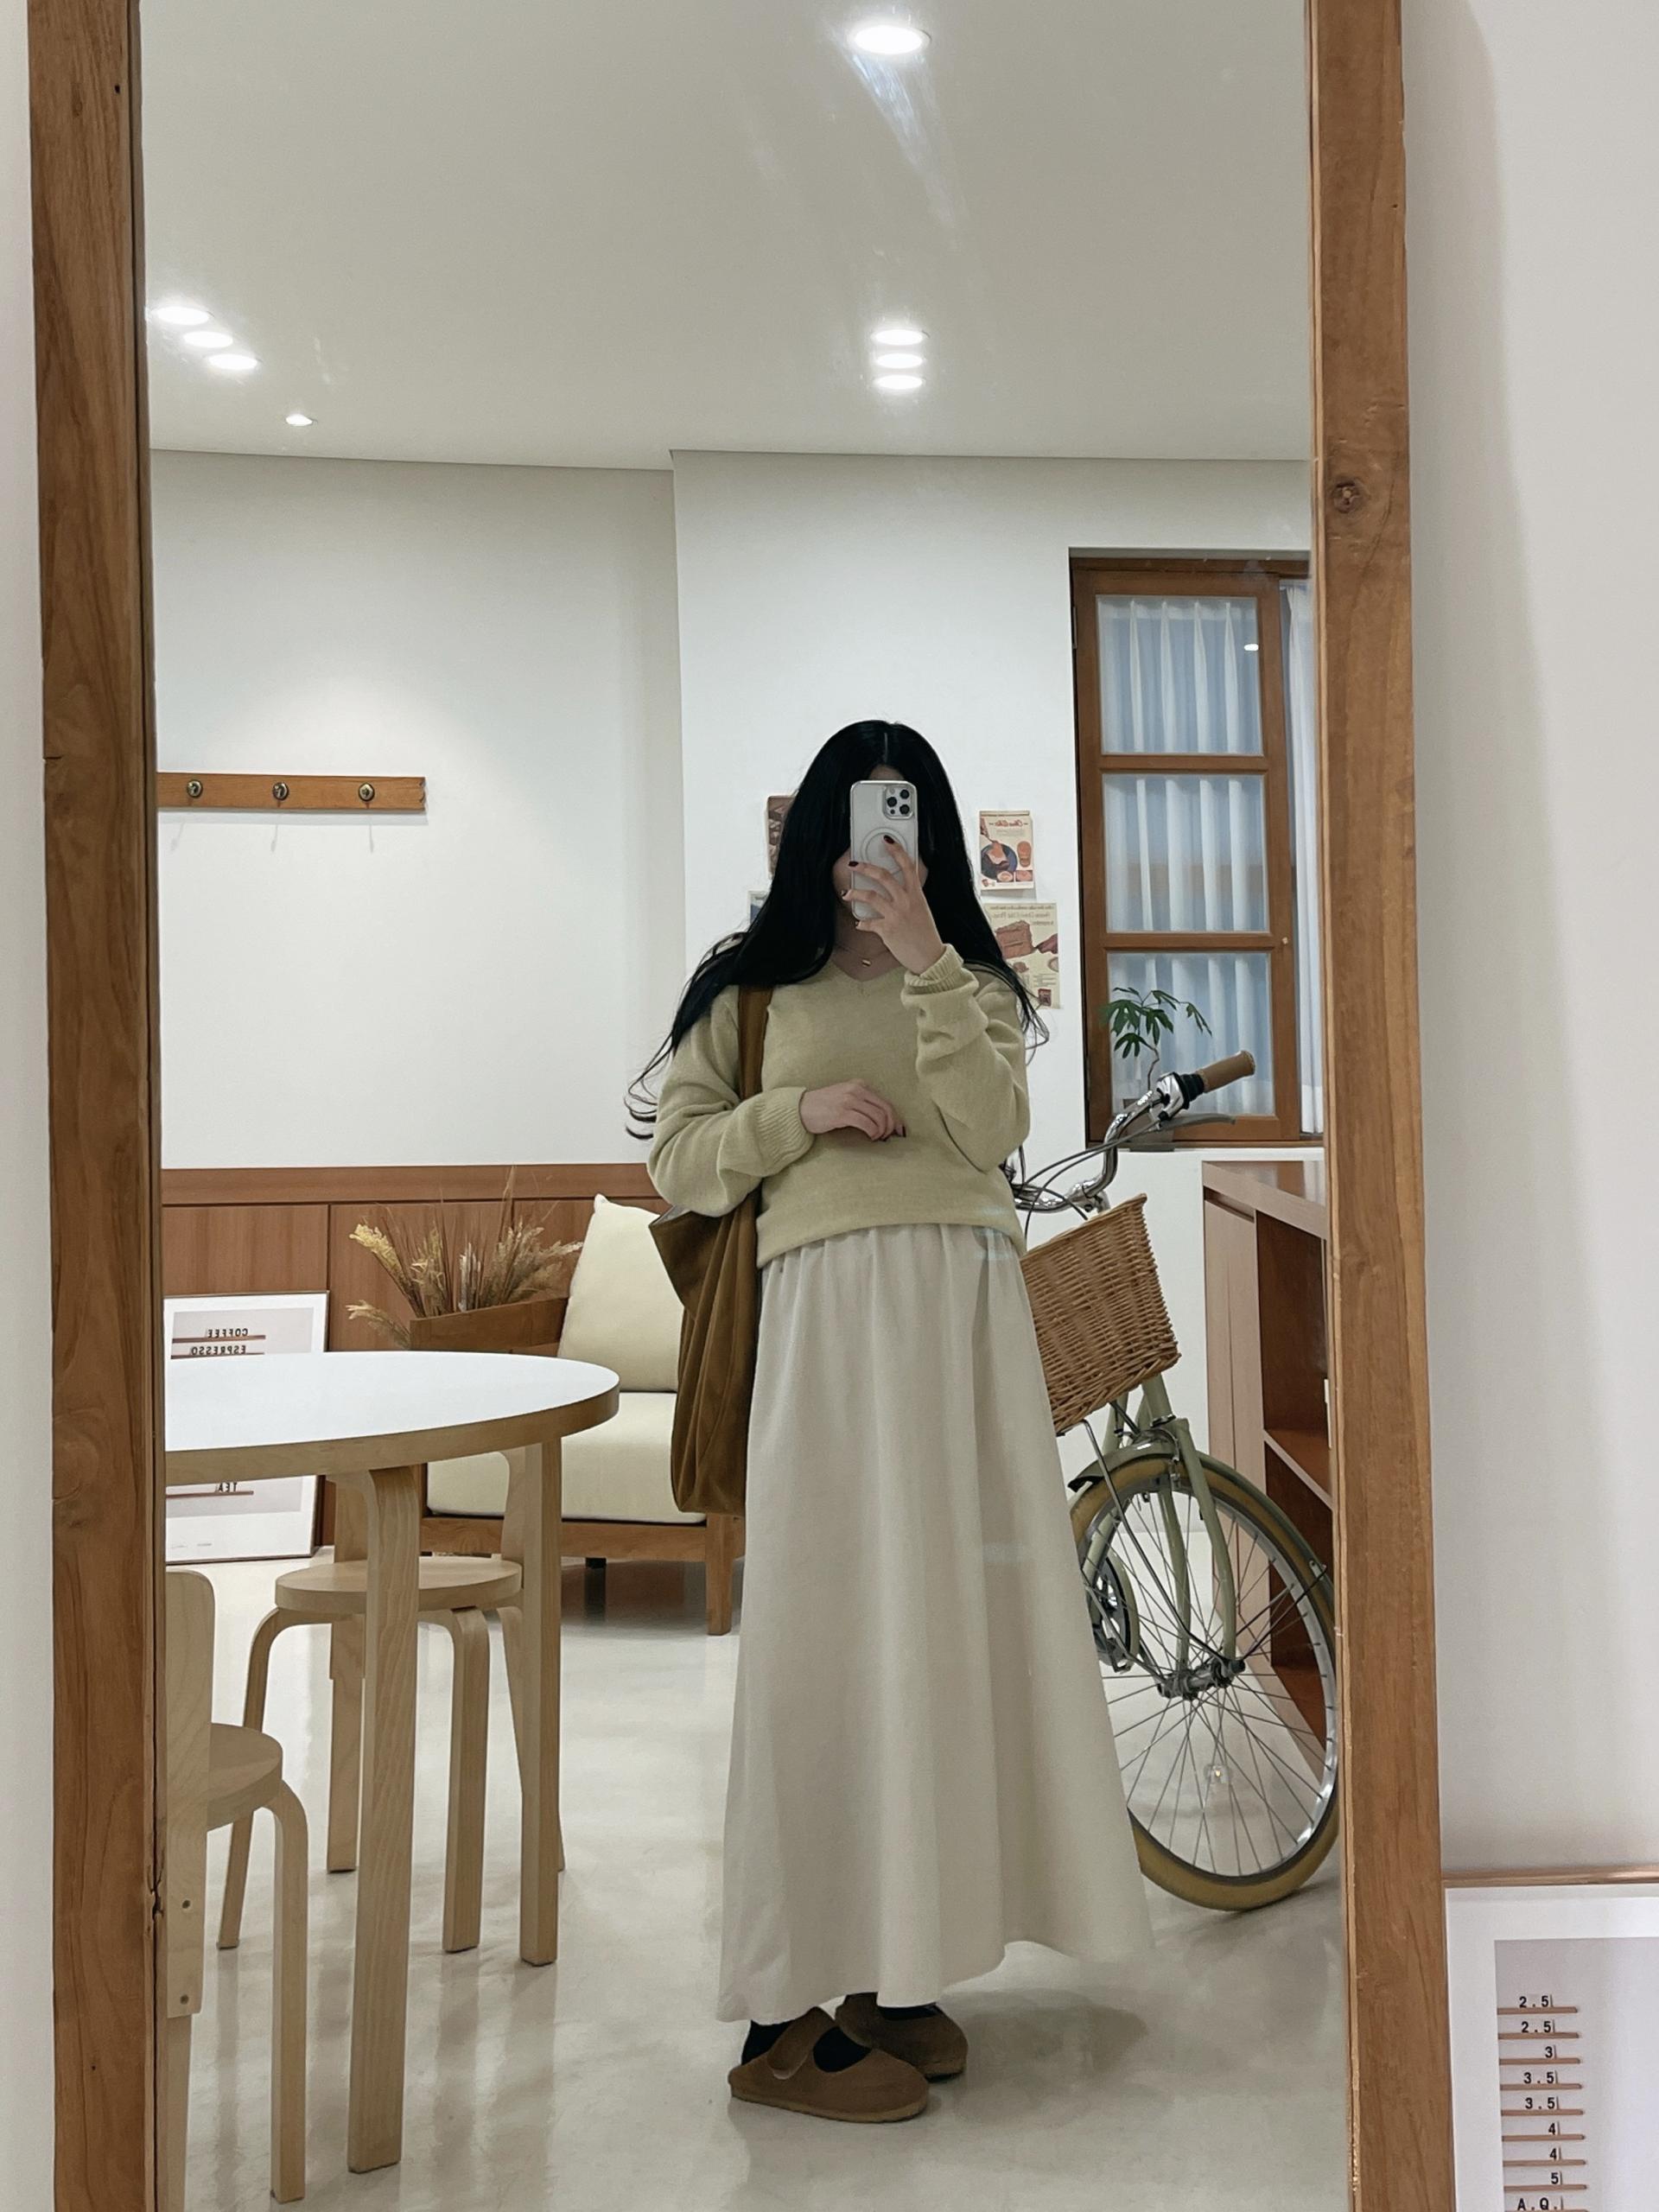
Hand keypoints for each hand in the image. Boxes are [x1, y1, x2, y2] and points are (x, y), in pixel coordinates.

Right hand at [800, 1081, 905, 1140]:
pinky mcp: (842, 1113)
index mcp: (859, 1084)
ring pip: (879, 1117)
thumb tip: (885, 1118)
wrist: (800, 1109)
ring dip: (882, 1131)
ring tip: (877, 1138)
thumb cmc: (823, 1106)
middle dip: (891, 1126)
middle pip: (886, 1109)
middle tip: (889, 1137)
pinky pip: (867, 1124)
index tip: (899, 1130)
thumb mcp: (845, 1096)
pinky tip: (870, 1137)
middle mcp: (856, 1089)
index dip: (896, 1118)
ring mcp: (849, 1100)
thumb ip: (862, 1101)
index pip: (886, 1102)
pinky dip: (873, 1133)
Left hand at [846, 840, 945, 973]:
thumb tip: (896, 892)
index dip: (897, 851)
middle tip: (854, 864)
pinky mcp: (887, 929)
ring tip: (847, 893)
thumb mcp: (922, 910)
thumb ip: (909, 898)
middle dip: (865, 867)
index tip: (887, 841)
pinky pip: (868, 922)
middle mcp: (906, 901)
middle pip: (883, 876)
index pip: (907, 866)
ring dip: (855, 893)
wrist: (929, 957)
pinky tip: (859, 922)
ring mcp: (896, 914)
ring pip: (871, 896)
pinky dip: (861, 922)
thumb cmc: (926, 935)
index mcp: (916, 894)